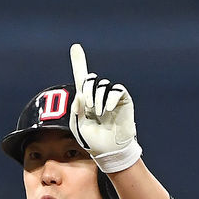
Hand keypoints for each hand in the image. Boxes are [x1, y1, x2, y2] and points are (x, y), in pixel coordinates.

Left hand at [69, 44, 141, 172]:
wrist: (109, 151)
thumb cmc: (93, 141)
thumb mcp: (78, 126)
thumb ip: (76, 109)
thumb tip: (80, 92)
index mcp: (86, 100)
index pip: (82, 79)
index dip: (79, 63)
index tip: (75, 47)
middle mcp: (98, 96)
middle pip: (90, 80)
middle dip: (87, 90)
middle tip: (88, 107)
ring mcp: (111, 98)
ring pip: (102, 85)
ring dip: (97, 98)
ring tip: (98, 113)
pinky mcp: (123, 100)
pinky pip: (116, 90)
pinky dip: (110, 98)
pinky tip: (107, 110)